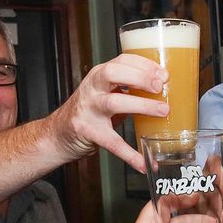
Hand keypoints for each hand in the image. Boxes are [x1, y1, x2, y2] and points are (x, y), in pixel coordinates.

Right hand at [51, 53, 169, 170]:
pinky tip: (143, 162)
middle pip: (113, 73)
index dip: (144, 64)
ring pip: (114, 102)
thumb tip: (164, 93)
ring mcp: (88, 110)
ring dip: (141, 105)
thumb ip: (128, 90)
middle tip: (160, 87)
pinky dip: (129, 154)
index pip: (121, 60)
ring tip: (162, 112)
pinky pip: (112, 143)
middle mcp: (92, 89)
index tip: (163, 73)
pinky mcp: (88, 132)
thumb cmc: (89, 111)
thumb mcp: (105, 93)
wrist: (58, 134)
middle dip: (139, 77)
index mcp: (99, 76)